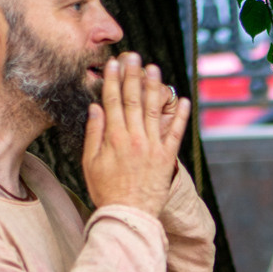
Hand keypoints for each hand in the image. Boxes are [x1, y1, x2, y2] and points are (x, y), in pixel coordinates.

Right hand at [83, 52, 190, 214]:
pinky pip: (175, 132)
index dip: (114, 80)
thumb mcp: (90, 163)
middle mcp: (134, 138)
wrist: (128, 215)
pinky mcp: (166, 158)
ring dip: (154, 88)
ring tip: (154, 69)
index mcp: (113, 138)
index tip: (115, 63)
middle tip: (135, 56)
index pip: (113, 101)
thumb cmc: (106, 191)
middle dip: (133, 75)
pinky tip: (183, 100)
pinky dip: (179, 116)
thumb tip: (96, 108)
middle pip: (133, 100)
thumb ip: (94, 134)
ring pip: (153, 111)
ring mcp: (152, 147)